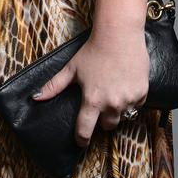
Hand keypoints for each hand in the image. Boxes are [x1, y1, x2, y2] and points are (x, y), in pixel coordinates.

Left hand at [33, 27, 148, 146]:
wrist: (118, 35)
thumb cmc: (93, 50)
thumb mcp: (71, 68)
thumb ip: (54, 86)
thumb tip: (35, 97)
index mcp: (92, 100)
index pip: (85, 129)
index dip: (81, 138)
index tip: (80, 142)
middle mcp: (112, 103)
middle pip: (108, 126)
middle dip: (103, 119)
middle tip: (100, 104)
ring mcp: (129, 100)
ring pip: (123, 116)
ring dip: (118, 109)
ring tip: (113, 91)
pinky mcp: (142, 93)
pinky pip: (137, 105)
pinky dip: (131, 99)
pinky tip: (125, 84)